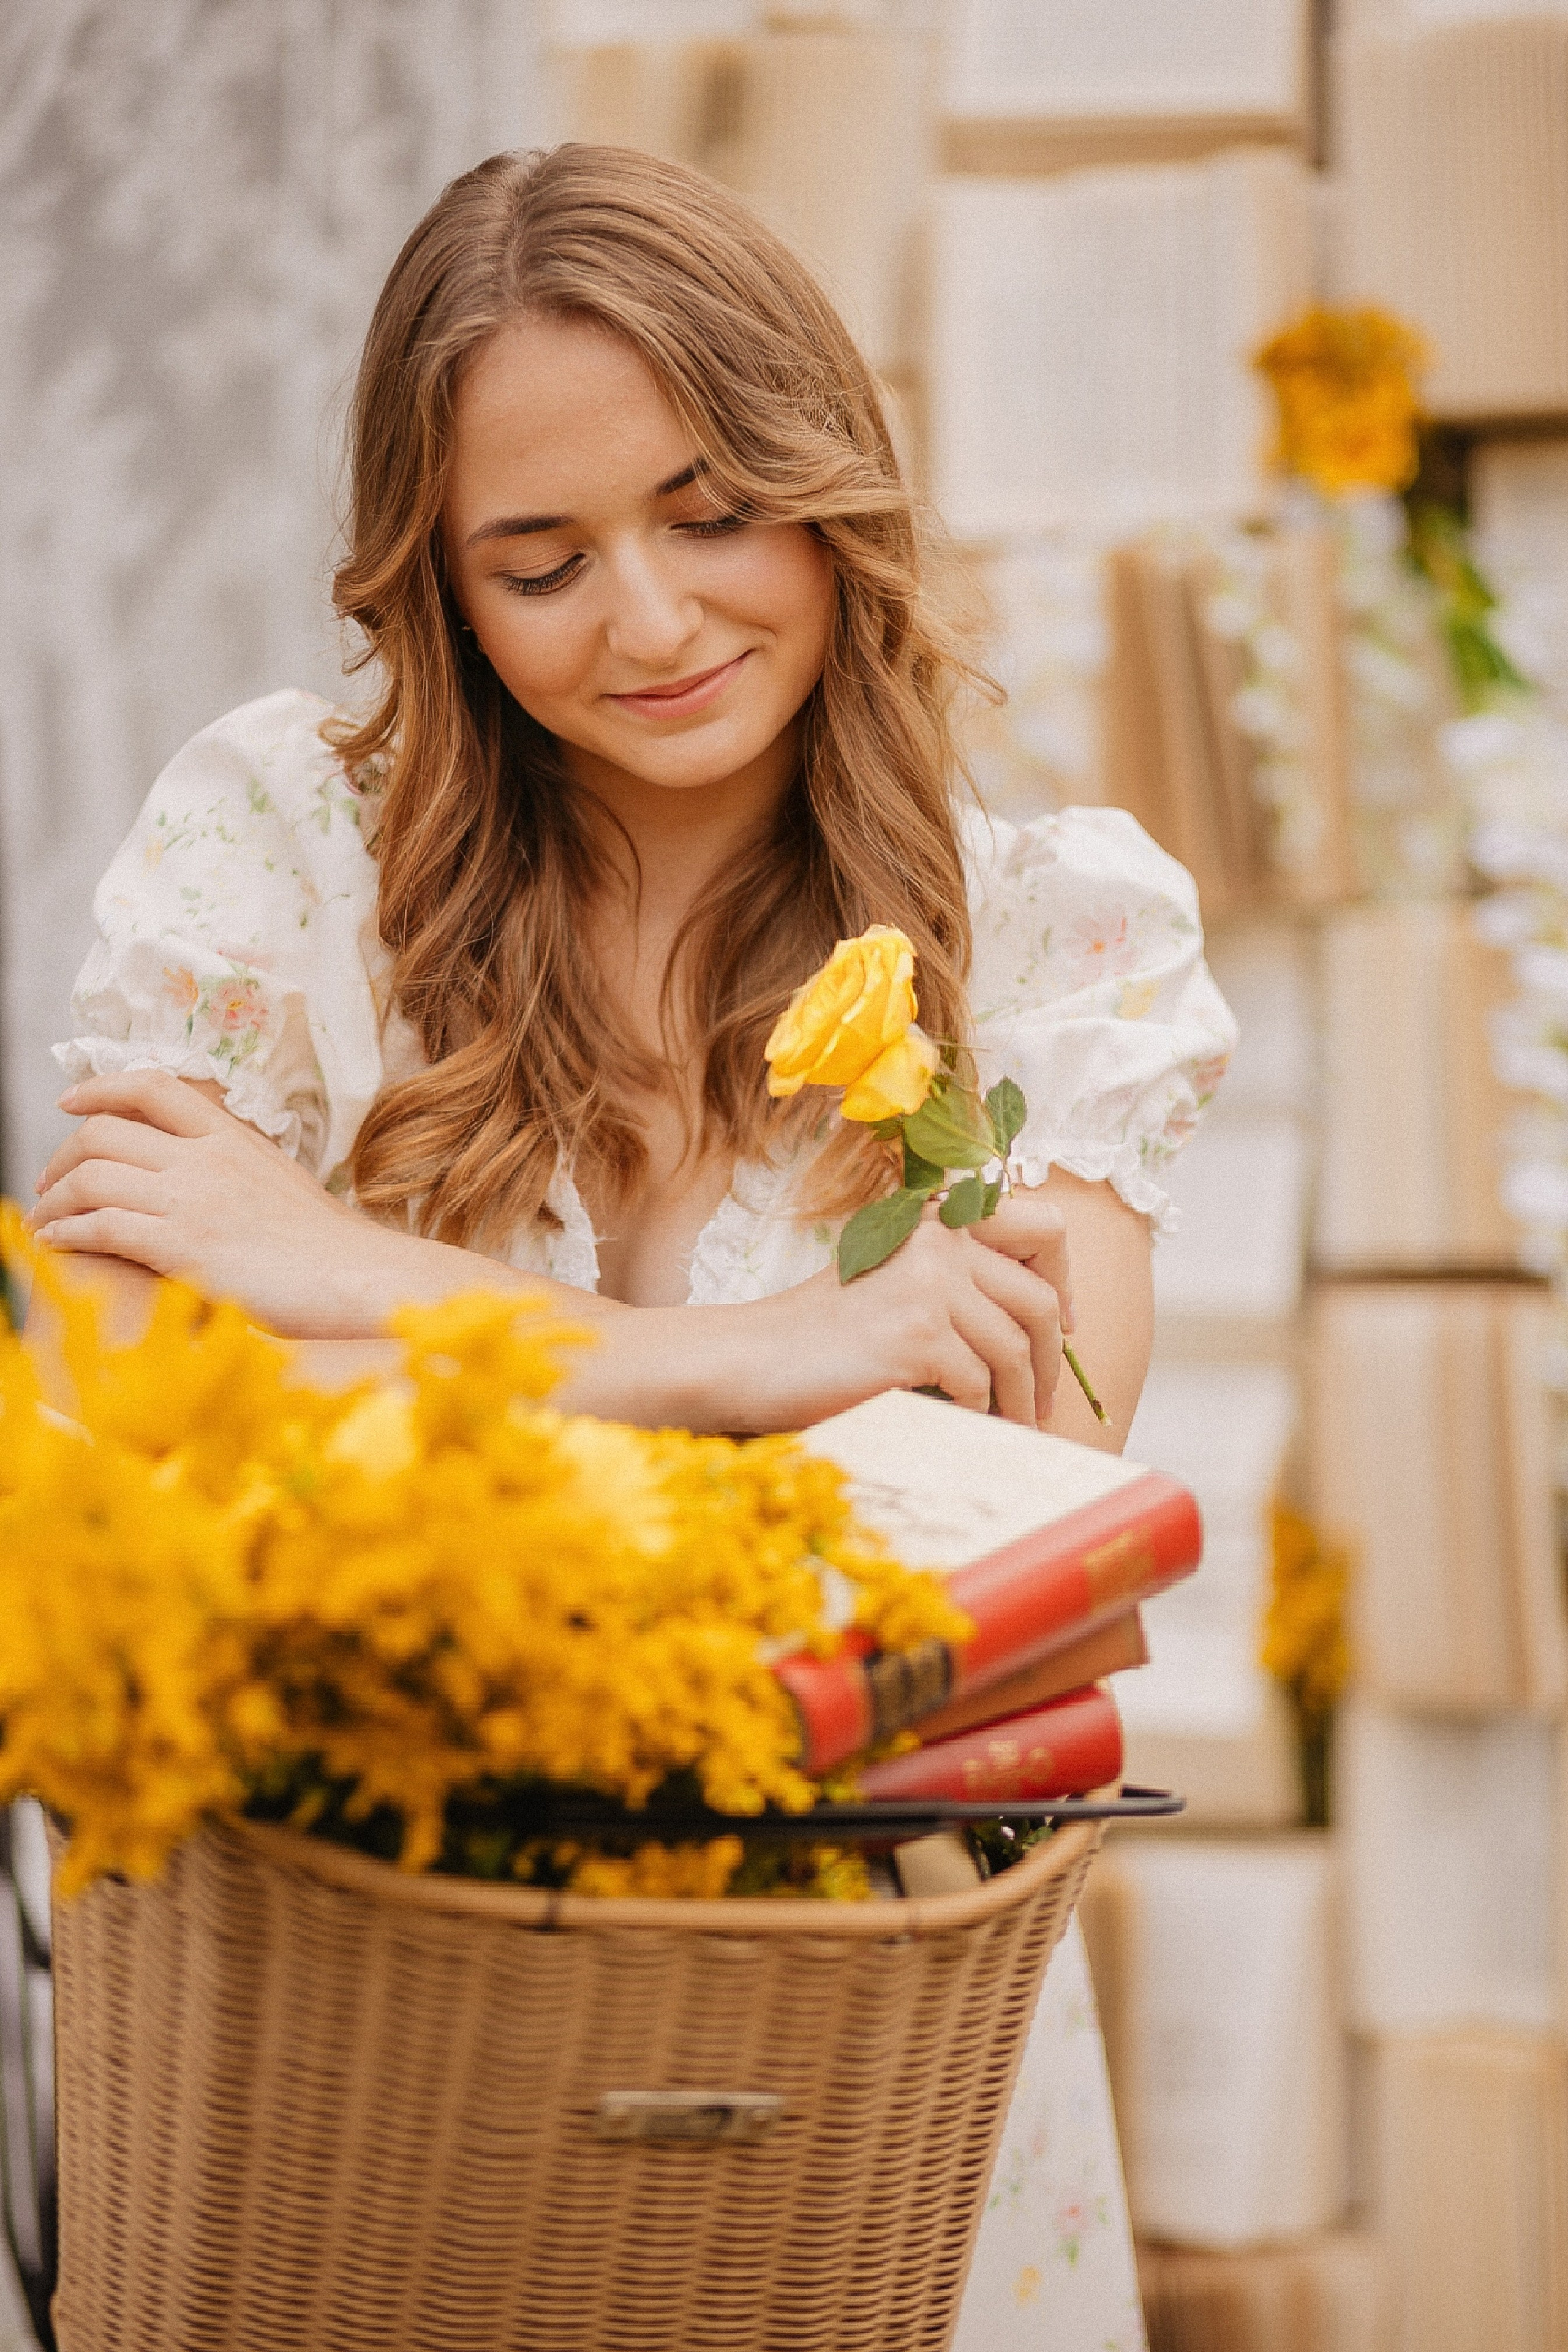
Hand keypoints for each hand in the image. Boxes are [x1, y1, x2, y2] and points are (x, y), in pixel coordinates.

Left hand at [31, 1071, 421, 1338]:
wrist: (356, 1278)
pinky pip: (100, 1226)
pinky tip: (56, 1246)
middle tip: (50, 1183)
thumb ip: (237, 1169)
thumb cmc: (328, 1247)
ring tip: (44, 1221)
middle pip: (106, 1131)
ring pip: (93, 1176)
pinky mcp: (182, 1246)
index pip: (153, 1086)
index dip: (100, 1087)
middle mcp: (206, 1157)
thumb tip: (212, 1173)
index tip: (70, 1103)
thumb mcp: (281, 1182)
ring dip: (55, 1199)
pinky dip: (66, 1233)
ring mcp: (192, 1199)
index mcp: (232, 1136)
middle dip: (62, 1156)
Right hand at [752, 1192, 1069, 1429]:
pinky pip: (979, 1384)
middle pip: (1039, 1299)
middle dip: (1050, 1360)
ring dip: (1021, 1397)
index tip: (1060, 1326)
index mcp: (937, 1218)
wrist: (753, 1358)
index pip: (1045, 1227)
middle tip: (1044, 1398)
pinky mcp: (916, 1333)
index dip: (1064, 1279)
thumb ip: (960, 1283)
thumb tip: (1048, 1322)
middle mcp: (938, 1237)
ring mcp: (927, 1283)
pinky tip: (962, 1424)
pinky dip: (978, 1413)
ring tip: (1014, 1424)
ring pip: (1015, 1348)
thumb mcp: (899, 1282)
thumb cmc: (826, 1333)